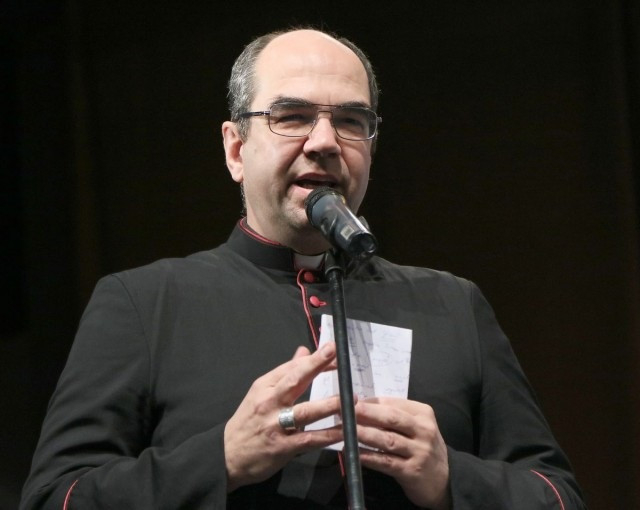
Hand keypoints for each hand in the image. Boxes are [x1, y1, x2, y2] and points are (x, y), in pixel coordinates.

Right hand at [224, 342, 342, 491]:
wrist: (227, 455)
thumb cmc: (248, 421)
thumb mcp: (261, 393)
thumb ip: (285, 373)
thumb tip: (304, 351)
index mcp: (264, 386)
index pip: (292, 367)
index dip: (313, 358)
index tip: (332, 349)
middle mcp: (269, 402)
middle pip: (295, 381)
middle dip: (316, 366)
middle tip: (336, 355)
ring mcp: (276, 426)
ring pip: (306, 412)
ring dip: (329, 404)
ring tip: (351, 398)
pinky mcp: (283, 448)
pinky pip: (309, 440)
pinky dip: (328, 435)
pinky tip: (344, 431)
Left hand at [355, 397, 450, 509]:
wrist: (446, 479)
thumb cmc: (424, 448)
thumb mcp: (416, 427)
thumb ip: (394, 417)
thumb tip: (362, 407)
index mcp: (423, 414)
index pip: (394, 403)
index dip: (371, 402)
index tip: (351, 402)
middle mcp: (424, 430)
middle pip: (392, 418)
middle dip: (367, 413)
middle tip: (346, 410)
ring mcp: (419, 451)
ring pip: (388, 440)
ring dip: (365, 434)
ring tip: (347, 430)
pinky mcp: (412, 471)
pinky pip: (387, 462)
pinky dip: (370, 457)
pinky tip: (355, 454)